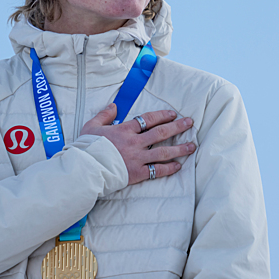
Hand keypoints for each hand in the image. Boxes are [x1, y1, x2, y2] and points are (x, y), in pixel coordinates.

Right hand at [80, 103, 195, 184]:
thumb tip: (114, 106)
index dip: (162, 115)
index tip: (173, 114)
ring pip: (163, 152)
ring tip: (192, 146)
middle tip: (190, 123)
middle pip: (161, 133)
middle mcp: (135, 142)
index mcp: (125, 130)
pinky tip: (178, 166)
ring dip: (180, 148)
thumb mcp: (92, 126)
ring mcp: (138, 158)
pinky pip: (157, 170)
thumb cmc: (87, 147)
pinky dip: (168, 168)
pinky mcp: (137, 173)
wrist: (86, 168)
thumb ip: (104, 115)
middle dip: (177, 127)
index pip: (148, 119)